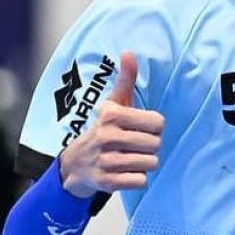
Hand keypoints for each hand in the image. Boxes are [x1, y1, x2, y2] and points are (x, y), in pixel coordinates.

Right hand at [59, 51, 163, 197]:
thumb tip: (129, 52)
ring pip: (151, 163)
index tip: (141, 127)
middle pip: (156, 144)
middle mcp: (107, 136)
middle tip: (134, 144)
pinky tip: (124, 171)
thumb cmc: (104, 129)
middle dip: (150, 146)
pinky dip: (136, 179)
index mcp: (112, 115)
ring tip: (129, 157)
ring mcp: (106, 160)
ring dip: (144, 162)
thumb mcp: (113, 103)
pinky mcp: (107, 182)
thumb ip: (125, 79)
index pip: (158, 122)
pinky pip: (141, 181)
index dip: (154, 127)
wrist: (75, 164)